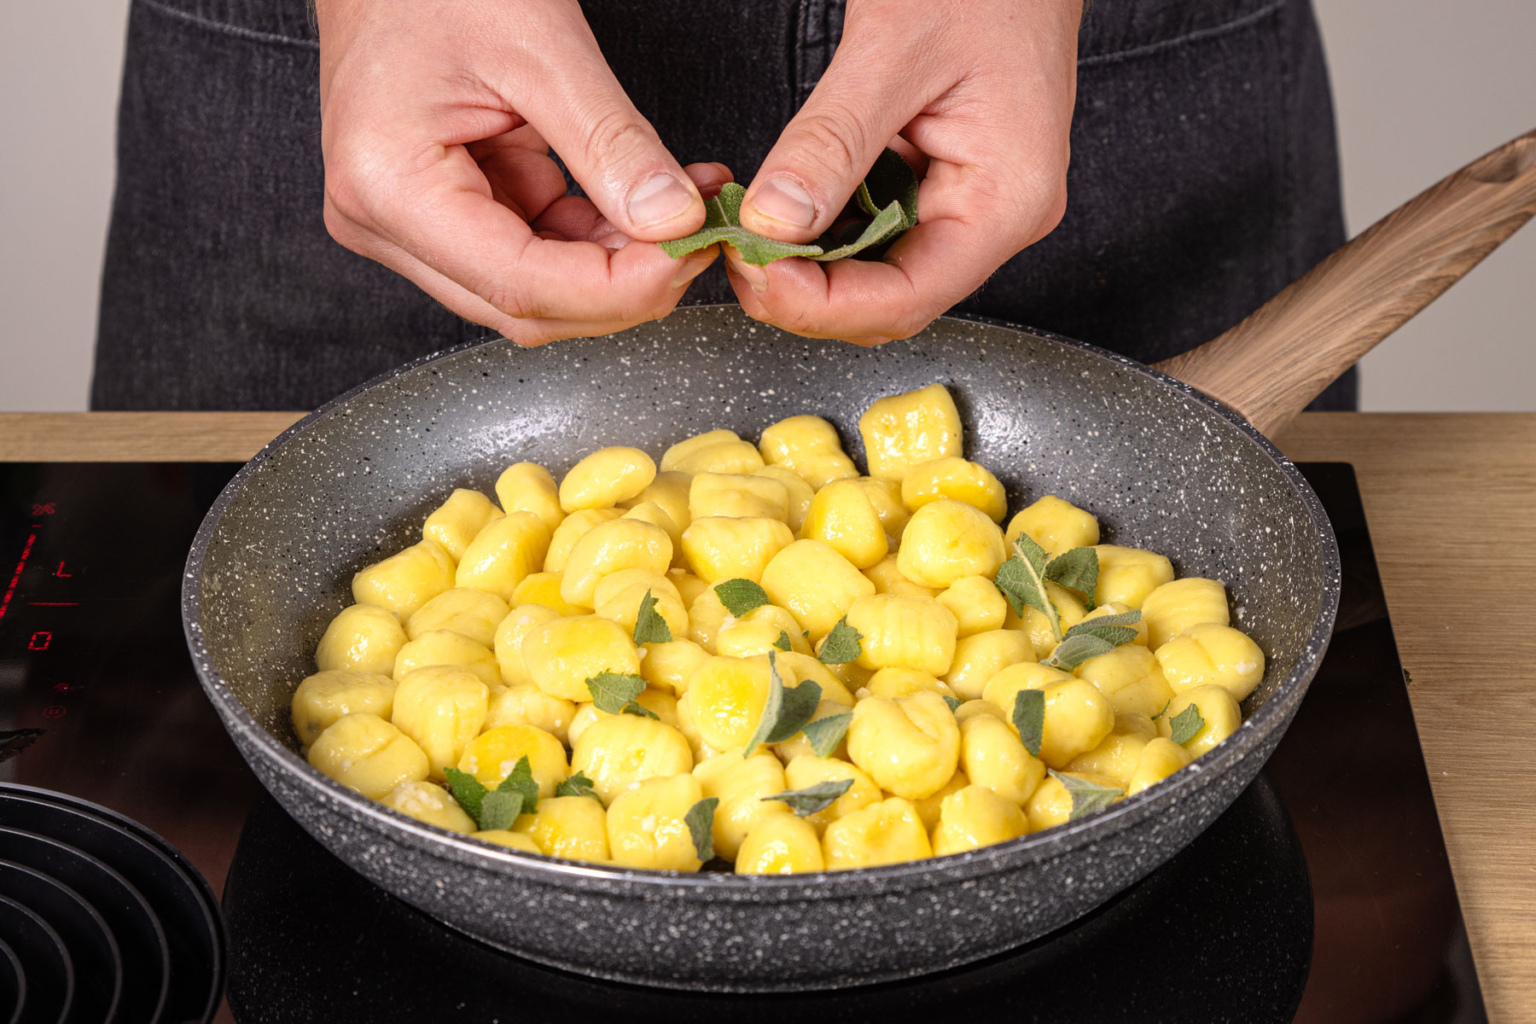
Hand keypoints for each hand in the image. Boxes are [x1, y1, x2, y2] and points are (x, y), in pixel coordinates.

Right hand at [317, 0, 726, 345]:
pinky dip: (594, 237)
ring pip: (534, 289)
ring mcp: (410, 224)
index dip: (618, 287)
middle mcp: (386, 221)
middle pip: (525, 304)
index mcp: (389, 186)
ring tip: (681, 211)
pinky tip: (642, 203)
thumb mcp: (541, 48)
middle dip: (623, 284)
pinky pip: (530, 251)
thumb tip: (672, 220)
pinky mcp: (441, 213)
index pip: (521, 284)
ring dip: (615, 263)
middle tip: (696, 238)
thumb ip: (612, 143)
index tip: (689, 252)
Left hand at [725, 0, 1080, 344]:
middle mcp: (996, 215)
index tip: (757, 275)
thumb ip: (829, 143)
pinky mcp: (946, 181)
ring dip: (811, 267)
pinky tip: (786, 210)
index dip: (822, 305)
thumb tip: (772, 222)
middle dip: (808, 294)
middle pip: (890, 301)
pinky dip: (826, 230)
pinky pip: (880, 231)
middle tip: (740, 256)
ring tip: (753, 233)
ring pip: (879, 274)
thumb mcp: (892, 50)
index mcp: (1006, 199)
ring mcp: (973, 201)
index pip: (906, 298)